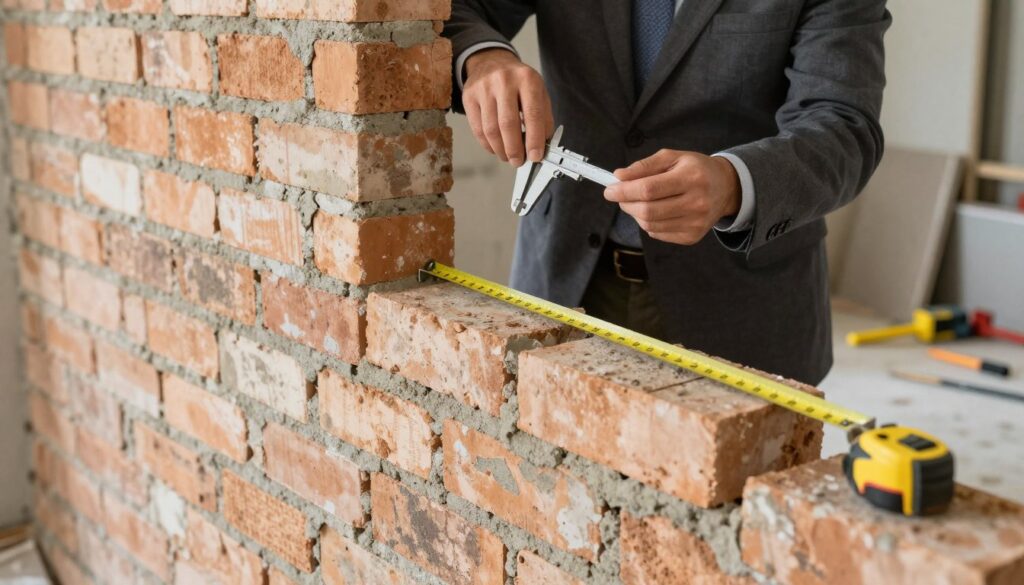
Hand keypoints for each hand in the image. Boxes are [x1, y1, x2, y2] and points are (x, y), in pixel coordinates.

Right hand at [463, 48, 554, 166]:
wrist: (491, 62)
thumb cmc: (518, 82)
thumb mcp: (538, 91)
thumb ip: (543, 117)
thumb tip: (541, 145)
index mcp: (527, 79)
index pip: (533, 114)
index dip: (534, 139)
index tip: (535, 156)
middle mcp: (504, 80)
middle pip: (508, 124)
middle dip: (515, 149)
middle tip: (518, 161)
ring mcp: (484, 88)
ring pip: (491, 129)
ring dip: (500, 150)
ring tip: (508, 156)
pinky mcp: (469, 96)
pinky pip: (477, 128)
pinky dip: (488, 144)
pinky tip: (496, 148)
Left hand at [604, 150, 741, 244]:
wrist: (725, 188)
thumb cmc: (695, 169)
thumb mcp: (672, 157)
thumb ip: (644, 166)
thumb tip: (619, 176)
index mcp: (691, 178)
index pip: (648, 189)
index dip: (624, 191)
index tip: (609, 190)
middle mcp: (696, 202)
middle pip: (647, 211)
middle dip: (626, 203)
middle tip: (620, 196)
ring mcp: (695, 223)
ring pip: (650, 225)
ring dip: (635, 214)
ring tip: (638, 202)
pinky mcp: (692, 237)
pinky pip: (658, 233)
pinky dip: (648, 223)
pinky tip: (655, 211)